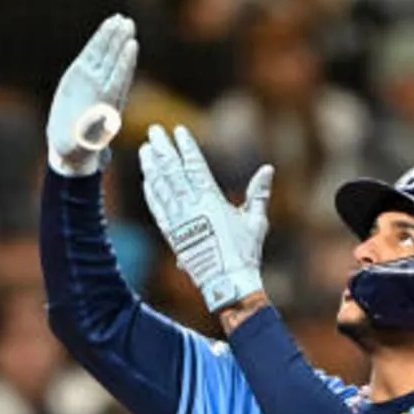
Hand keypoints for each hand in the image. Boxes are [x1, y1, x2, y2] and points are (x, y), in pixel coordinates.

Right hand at [46, 14, 138, 176]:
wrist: (70, 144)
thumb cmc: (78, 147)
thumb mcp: (85, 143)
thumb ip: (92, 133)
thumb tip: (103, 128)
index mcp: (106, 104)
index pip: (119, 78)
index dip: (125, 63)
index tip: (132, 46)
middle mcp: (102, 88)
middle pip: (113, 61)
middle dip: (120, 42)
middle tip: (128, 23)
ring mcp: (92, 79)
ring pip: (104, 54)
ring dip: (112, 36)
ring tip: (121, 19)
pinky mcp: (80, 74)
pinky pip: (92, 54)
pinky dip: (99, 40)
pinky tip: (107, 27)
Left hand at [140, 124, 273, 312]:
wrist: (227, 283)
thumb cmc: (245, 253)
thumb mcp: (256, 221)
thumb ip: (259, 194)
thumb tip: (268, 169)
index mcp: (212, 201)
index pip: (195, 167)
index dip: (187, 147)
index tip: (179, 131)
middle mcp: (192, 208)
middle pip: (173, 172)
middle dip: (163, 149)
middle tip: (154, 130)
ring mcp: (179, 221)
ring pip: (161, 187)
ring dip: (153, 166)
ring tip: (146, 149)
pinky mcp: (172, 234)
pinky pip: (157, 208)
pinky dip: (151, 192)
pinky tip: (147, 179)